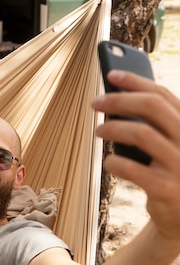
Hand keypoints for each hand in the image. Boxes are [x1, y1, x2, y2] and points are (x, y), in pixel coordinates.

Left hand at [93, 70, 179, 241]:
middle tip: (95, 102)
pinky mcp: (167, 189)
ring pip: (142, 134)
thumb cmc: (169, 172)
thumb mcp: (167, 145)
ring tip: (98, 131)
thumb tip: (115, 100)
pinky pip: (134, 170)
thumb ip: (152, 124)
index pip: (162, 94)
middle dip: (119, 100)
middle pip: (152, 107)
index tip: (110, 74)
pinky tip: (108, 163)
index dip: (135, 81)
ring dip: (114, 128)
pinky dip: (115, 163)